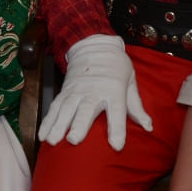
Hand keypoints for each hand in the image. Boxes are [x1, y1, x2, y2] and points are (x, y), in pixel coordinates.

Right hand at [38, 34, 151, 150]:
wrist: (94, 44)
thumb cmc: (116, 67)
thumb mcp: (131, 82)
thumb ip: (137, 107)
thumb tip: (149, 127)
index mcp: (114, 90)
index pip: (117, 111)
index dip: (117, 128)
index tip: (117, 145)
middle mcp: (94, 90)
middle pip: (86, 109)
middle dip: (79, 124)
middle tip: (73, 140)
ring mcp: (77, 91)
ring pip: (66, 108)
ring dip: (58, 125)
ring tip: (52, 141)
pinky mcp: (65, 91)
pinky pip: (55, 107)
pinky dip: (48, 121)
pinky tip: (42, 135)